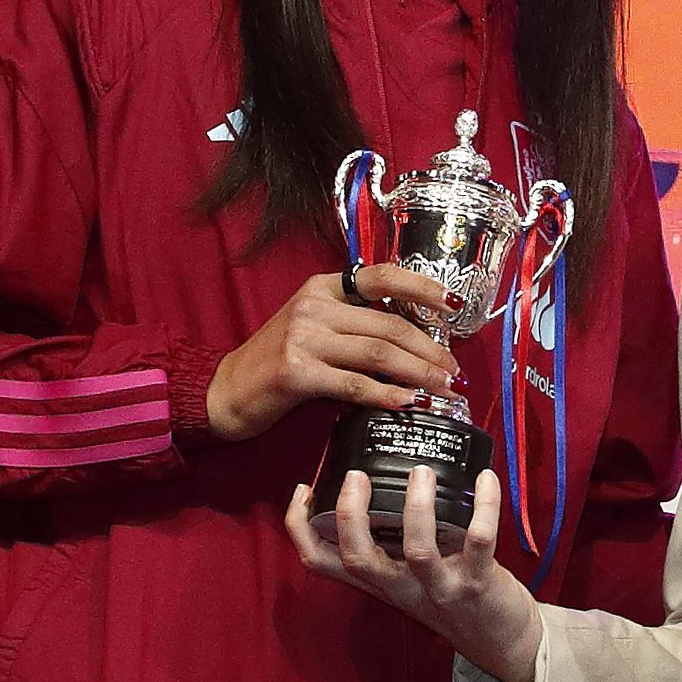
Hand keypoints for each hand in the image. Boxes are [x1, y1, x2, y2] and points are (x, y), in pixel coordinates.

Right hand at [207, 266, 458, 442]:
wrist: (226, 390)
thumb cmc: (277, 362)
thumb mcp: (314, 329)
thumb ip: (356, 325)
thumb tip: (416, 341)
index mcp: (323, 287)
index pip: (383, 276)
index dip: (424, 289)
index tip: (455, 306)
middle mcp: (315, 306)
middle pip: (391, 324)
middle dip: (431, 350)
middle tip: (455, 372)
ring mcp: (304, 337)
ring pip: (380, 354)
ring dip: (420, 375)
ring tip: (444, 390)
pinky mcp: (297, 372)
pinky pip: (356, 385)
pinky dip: (387, 396)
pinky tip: (408, 405)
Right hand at [284, 467, 545, 681]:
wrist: (503, 644)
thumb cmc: (454, 600)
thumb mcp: (410, 580)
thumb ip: (392, 545)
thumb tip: (383, 486)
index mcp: (379, 582)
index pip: (321, 562)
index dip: (301, 527)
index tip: (303, 489)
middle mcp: (402, 588)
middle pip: (358, 559)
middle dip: (351, 515)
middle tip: (358, 475)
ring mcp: (440, 588)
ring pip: (417, 550)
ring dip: (417, 508)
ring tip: (421, 471)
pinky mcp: (479, 584)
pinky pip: (480, 541)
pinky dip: (485, 507)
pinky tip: (484, 480)